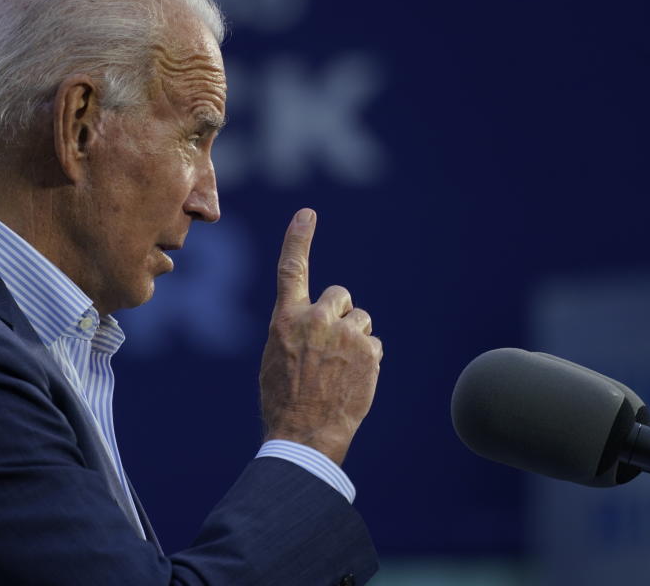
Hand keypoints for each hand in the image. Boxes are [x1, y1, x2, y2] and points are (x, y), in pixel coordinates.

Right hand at [259, 208, 382, 465]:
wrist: (305, 433)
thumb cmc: (284, 398)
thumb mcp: (276, 356)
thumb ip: (294, 329)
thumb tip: (314, 322)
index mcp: (285, 318)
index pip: (291, 268)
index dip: (298, 238)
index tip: (307, 214)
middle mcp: (316, 319)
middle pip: (340, 295)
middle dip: (341, 314)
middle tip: (332, 345)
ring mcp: (345, 333)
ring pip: (361, 320)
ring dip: (356, 338)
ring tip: (340, 369)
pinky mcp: (369, 350)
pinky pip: (373, 344)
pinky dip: (367, 360)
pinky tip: (352, 381)